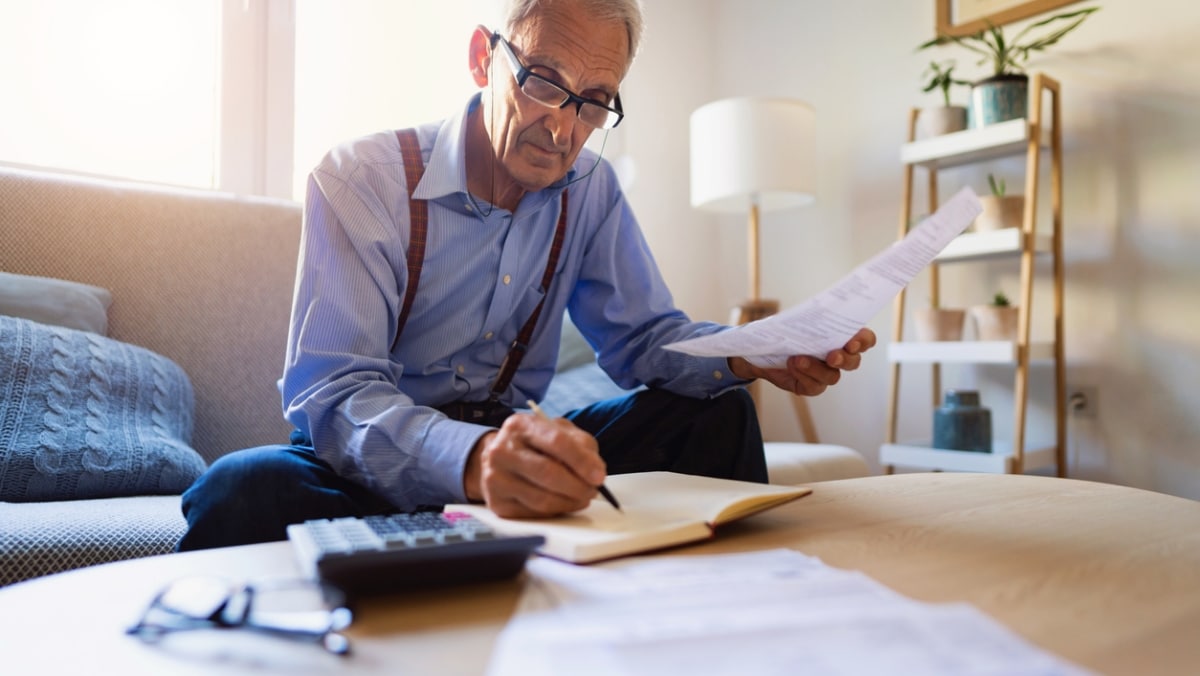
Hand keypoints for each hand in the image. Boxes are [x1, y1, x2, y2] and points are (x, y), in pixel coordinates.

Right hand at [463, 413, 605, 517]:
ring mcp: (496, 478)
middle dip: (578, 486)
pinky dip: (556, 511)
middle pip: (548, 473)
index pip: (556, 442)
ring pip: (542, 499)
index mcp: (520, 426)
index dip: (581, 461)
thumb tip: (596, 471)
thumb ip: (581, 444)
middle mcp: (502, 451)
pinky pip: (534, 513)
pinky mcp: (497, 503)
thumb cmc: (534, 444)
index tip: (599, 476)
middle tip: (593, 491)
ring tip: (582, 497)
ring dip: (570, 502)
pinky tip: (563, 503)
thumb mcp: (557, 431)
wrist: (499, 458)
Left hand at [728, 327, 876, 396]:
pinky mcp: (811, 387)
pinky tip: (792, 365)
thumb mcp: (794, 320)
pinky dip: (803, 375)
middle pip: (853, 362)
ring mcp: (826, 374)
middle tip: (832, 355)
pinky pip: (813, 386)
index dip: (863, 341)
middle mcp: (839, 357)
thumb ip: (806, 319)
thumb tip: (808, 315)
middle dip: (845, 358)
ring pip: (832, 376)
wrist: (761, 350)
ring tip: (798, 359)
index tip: (852, 341)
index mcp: (841, 337)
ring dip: (816, 368)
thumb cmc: (783, 331)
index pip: (865, 340)